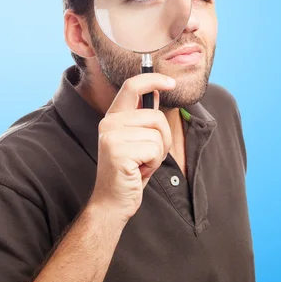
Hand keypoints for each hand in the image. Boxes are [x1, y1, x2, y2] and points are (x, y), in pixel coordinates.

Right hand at [89, 73, 175, 223]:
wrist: (112, 202)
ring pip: (158, 134)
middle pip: (156, 117)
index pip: (131, 86)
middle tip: (148, 157)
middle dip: (163, 139)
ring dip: (158, 154)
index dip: (153, 79)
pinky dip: (154, 164)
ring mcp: (111, 136)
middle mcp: (109, 123)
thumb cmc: (129, 172)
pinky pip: (154, 149)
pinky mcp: (118, 151)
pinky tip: (139, 172)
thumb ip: (144, 117)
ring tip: (142, 164)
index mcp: (113, 117)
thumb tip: (157, 92)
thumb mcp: (138, 140)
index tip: (171, 82)